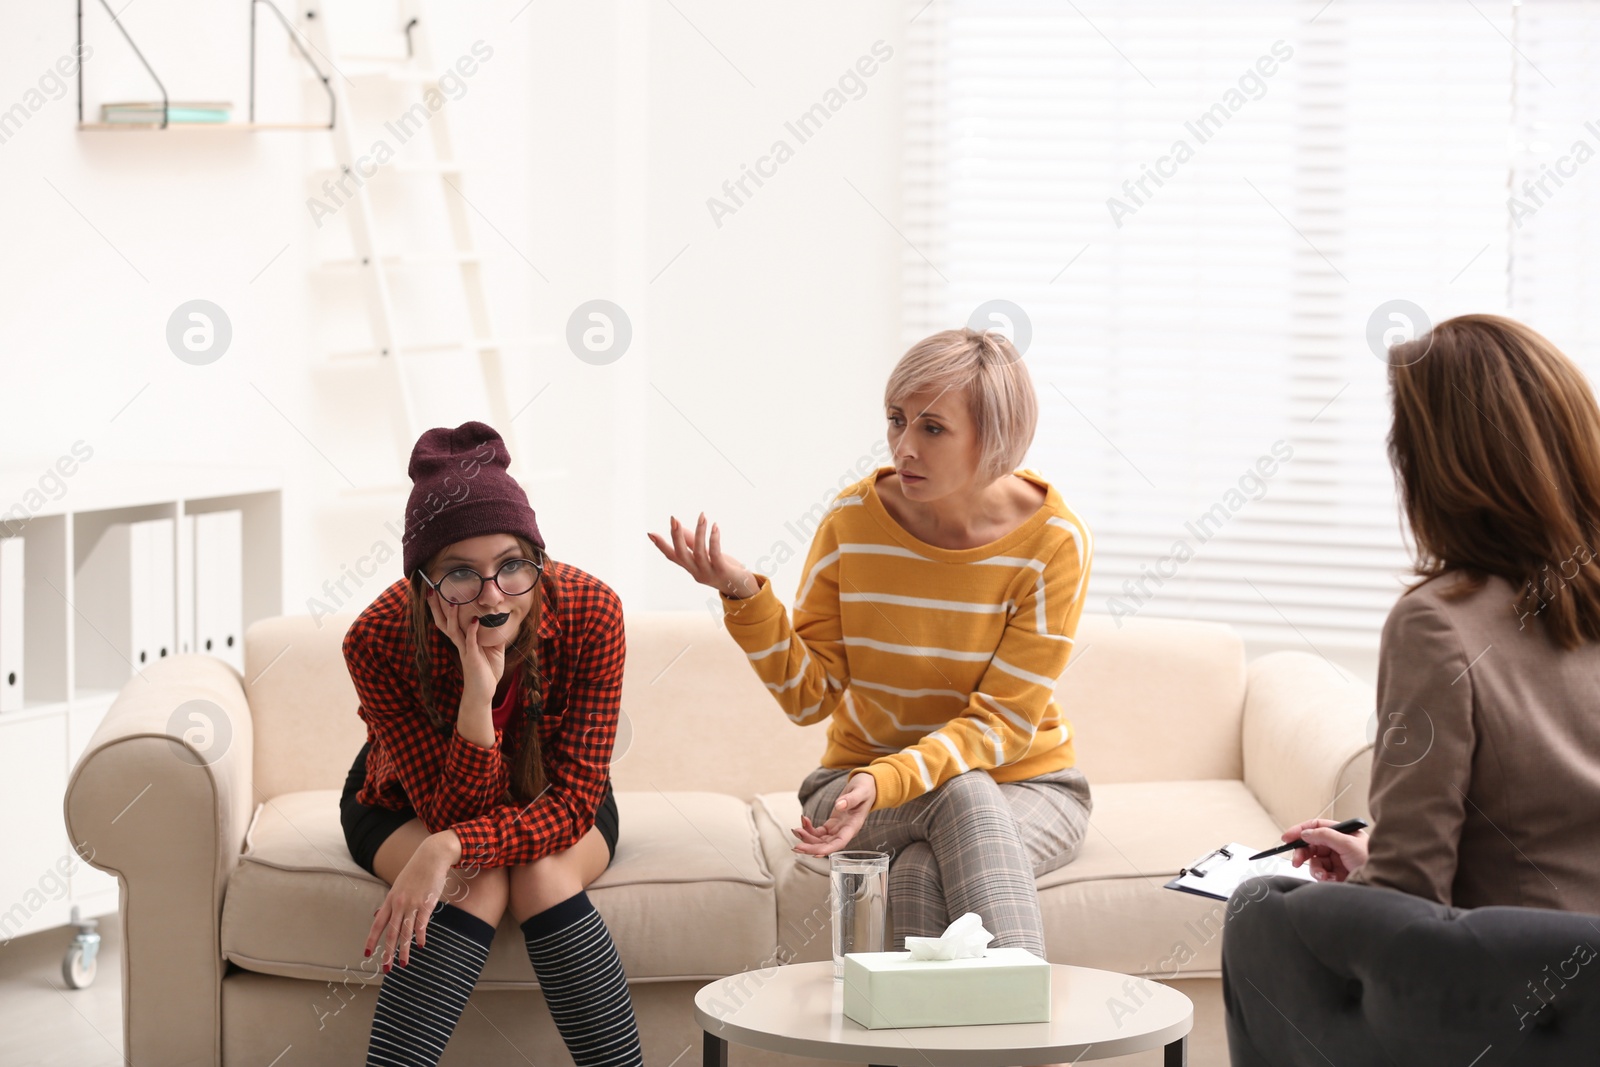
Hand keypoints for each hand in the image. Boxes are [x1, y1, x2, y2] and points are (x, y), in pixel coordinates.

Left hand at [365, 834, 454, 970]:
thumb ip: (389, 903)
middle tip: (386, 969)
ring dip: (404, 950)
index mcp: (390, 900)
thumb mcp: (398, 886)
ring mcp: (413, 904)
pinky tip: (420, 945)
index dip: (372, 940)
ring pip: (406, 932)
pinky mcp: (427, 903)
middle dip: (388, 952)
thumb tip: (377, 914)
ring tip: (403, 964)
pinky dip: (421, 935)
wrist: (431, 857)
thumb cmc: (415, 872)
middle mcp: (399, 904)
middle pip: (392, 933)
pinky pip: (422, 923)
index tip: (367, 954)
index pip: (378, 924)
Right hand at [423, 582, 504, 700]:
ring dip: (451, 615)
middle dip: (436, 607)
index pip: (448, 619)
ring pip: (453, 630)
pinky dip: (471, 630)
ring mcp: (464, 650)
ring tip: (450, 600)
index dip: (441, 606)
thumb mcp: (493, 648)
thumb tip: (500, 618)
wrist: (484, 692)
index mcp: (461, 639)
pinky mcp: (471, 658)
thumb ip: (493, 633)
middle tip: (431, 589)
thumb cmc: (486, 671)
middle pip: (442, 622)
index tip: (436, 589)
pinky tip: (473, 620)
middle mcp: (459, 643)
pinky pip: (470, 642)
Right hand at [646, 513, 758, 598]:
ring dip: (700, 533)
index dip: (661, 546)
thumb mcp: (707, 555)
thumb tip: (679, 528)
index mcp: (691, 567)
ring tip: (702, 516)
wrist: (743, 588)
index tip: (650, 533)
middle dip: (676, 537)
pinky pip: (715, 554)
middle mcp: (697, 572)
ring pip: (699, 553)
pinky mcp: (723, 571)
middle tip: (673, 519)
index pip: (673, 556)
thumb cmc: (724, 569)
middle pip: (681, 555)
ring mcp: (709, 573)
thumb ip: (693, 543)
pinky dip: (714, 540)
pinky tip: (715, 526)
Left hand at [792, 772, 875, 855]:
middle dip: (811, 847)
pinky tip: (803, 820)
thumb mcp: (860, 791)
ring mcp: (838, 828)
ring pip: (821, 840)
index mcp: (854, 825)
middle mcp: (845, 831)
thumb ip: (851, 799)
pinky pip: (819, 831)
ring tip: (795, 830)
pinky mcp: (832, 824)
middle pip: (827, 845)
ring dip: (807, 838)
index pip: (841, 842)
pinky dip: (809, 828)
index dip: (828, 849)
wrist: (867, 786)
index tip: (815, 853)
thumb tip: (839, 805)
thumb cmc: (866, 788)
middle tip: (796, 847)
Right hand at [1283, 818, 1368, 881]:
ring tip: (1323, 875)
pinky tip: (1331, 879)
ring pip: (1314, 861)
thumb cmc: (1373, 860)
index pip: (1316, 827)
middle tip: (1296, 860)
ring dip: (1315, 868)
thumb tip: (1305, 833)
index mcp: (1342, 833)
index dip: (1300, 831)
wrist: (1382, 884)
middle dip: (1303, 853)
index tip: (1287, 838)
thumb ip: (1324, 835)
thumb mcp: (1348, 844)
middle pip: (1311, 845)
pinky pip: (1320, 873)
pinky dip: (1322, 877)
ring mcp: (1336, 860)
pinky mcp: (1336, 874)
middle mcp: (1338, 845)